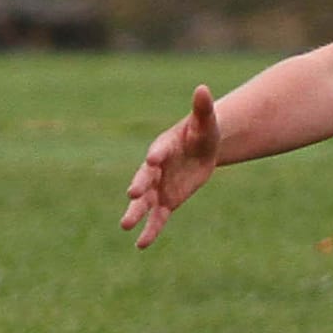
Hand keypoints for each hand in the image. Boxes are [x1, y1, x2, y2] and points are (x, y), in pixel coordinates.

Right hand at [121, 85, 219, 247]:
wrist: (202, 149)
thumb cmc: (203, 131)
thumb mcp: (206, 121)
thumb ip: (202, 107)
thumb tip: (203, 88)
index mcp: (164, 146)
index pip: (159, 150)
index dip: (156, 155)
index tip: (152, 159)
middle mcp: (156, 168)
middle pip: (144, 178)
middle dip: (139, 185)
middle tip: (132, 193)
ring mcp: (159, 187)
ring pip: (144, 202)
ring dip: (136, 213)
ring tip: (125, 226)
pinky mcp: (166, 201)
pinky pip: (157, 218)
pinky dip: (150, 230)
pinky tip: (142, 244)